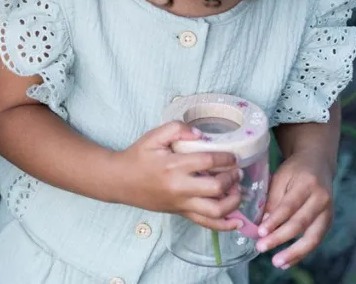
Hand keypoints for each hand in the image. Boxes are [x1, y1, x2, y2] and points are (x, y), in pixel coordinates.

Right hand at [112, 122, 242, 231]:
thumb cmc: (137, 157)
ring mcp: (180, 203)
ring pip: (215, 211)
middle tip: (236, 172)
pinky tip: (236, 222)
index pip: (209, 162)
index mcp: (173, 165)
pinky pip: (205, 224)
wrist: (119, 180)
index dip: (226, 158)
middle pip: (216, 187)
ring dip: (233, 202)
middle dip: (232, 179)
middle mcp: (179, 187)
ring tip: (237, 191)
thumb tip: (200, 134)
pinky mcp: (180, 213)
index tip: (233, 156)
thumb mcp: (153, 136)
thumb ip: (177, 129)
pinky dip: (224, 226)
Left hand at [256, 153, 333, 268]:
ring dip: (294, 252)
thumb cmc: (295, 171)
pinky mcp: (329, 221)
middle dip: (280, 238)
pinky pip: (315, 240)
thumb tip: (263, 224)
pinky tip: (288, 261)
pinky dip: (302, 252)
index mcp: (307, 184)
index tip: (260, 232)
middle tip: (261, 247)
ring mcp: (328, 212)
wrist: (319, 164)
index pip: (289, 206)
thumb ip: (273, 199)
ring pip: (312, 237)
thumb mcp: (281, 177)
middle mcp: (321, 199)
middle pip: (301, 223)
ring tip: (277, 262)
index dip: (275, 221)